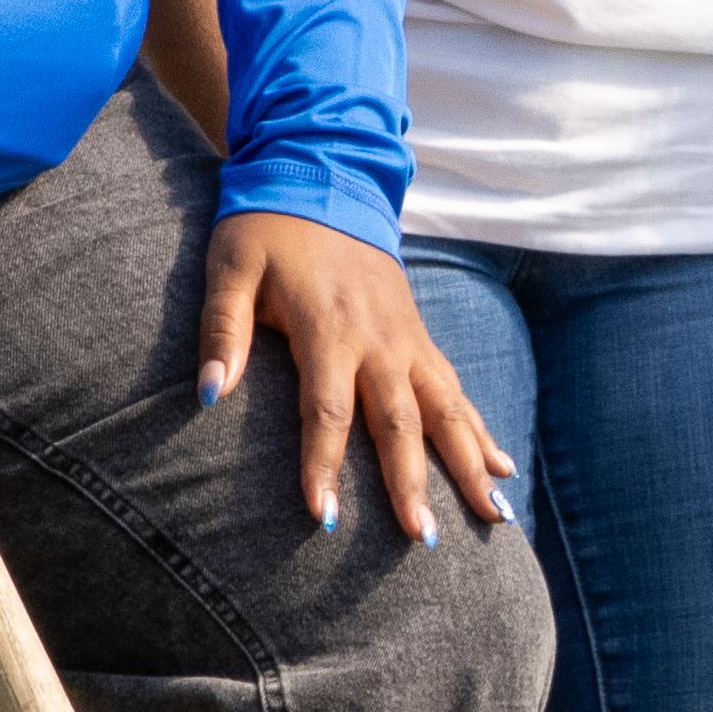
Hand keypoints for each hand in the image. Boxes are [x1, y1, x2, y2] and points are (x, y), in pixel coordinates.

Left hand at [196, 206, 512, 539]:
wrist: (322, 173)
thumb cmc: (266, 227)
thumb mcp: (230, 267)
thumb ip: (222, 330)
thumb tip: (209, 395)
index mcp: (330, 325)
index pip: (328, 409)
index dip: (324, 464)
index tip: (324, 517)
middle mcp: (379, 337)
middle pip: (400, 421)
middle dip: (412, 482)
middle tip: (421, 538)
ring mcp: (407, 337)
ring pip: (446, 409)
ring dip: (468, 465)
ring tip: (491, 518)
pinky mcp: (419, 336)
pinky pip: (456, 389)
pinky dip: (482, 430)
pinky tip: (503, 469)